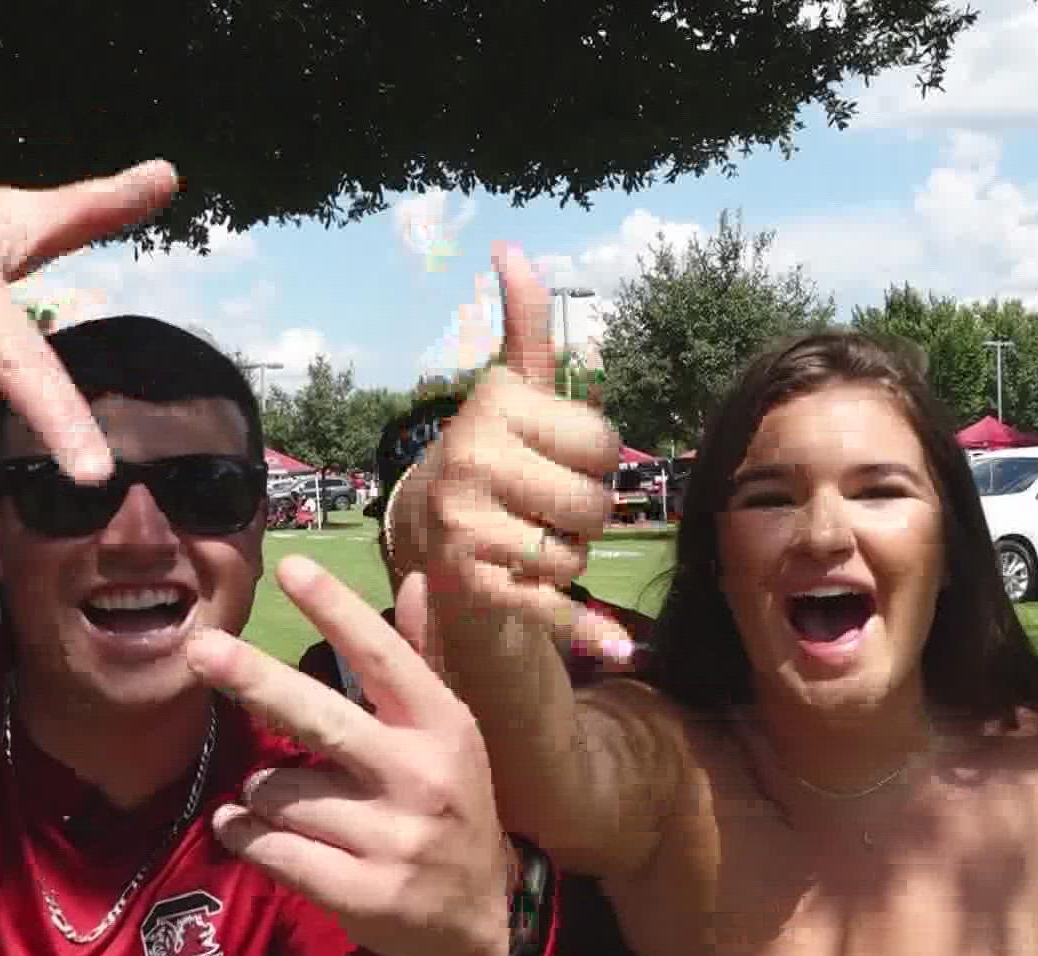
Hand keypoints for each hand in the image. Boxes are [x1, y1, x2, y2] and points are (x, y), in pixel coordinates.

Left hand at [184, 556, 514, 955]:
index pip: (384, 658)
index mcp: (441, 726)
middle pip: (320, 719)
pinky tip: (243, 830)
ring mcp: (391, 839)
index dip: (337, 611)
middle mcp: (419, 776)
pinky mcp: (361, 893)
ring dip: (257, 792)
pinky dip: (244, 836)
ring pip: (278, 793)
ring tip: (274, 799)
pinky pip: (272, 850)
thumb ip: (420, 658)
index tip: (291, 566)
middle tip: (200, 649)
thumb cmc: (453, 807)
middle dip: (255, 680)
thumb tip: (413, 579)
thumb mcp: (450, 733)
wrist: (481, 918)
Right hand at [419, 242, 629, 653]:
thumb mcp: (516, 392)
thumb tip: (512, 249)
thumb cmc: (497, 460)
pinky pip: (553, 605)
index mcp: (495, 406)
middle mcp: (472, 457)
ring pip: (575, 556)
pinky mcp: (469, 583)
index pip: (604, 444)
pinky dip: (576, 625)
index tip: (555, 461)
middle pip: (595, 504)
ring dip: (568, 560)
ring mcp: (465, 522)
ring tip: (529, 543)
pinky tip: (580, 624)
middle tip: (544, 511)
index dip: (595, 462)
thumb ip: (525, 327)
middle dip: (585, 517)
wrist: (432, 539)